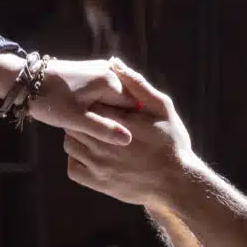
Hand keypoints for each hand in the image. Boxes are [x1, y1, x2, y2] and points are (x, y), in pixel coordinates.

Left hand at [26, 57, 139, 145]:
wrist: (25, 79)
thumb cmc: (49, 100)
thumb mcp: (75, 119)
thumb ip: (102, 129)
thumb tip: (128, 140)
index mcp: (109, 81)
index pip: (134, 106)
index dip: (131, 125)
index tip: (126, 143)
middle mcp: (109, 72)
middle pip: (126, 101)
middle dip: (121, 119)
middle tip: (112, 141)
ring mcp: (101, 70)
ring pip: (116, 98)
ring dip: (111, 114)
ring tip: (101, 131)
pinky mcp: (92, 73)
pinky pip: (106, 93)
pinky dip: (103, 106)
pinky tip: (94, 119)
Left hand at [63, 60, 196, 208]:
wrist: (176, 184)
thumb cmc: (172, 142)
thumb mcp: (162, 108)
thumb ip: (137, 85)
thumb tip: (114, 63)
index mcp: (118, 124)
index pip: (89, 103)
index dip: (92, 100)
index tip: (100, 102)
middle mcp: (104, 146)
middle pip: (75, 123)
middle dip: (83, 117)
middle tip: (94, 118)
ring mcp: (98, 166)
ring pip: (70, 144)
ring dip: (78, 137)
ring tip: (94, 135)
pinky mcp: (97, 183)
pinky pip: (72, 168)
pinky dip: (77, 159)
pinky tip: (92, 154)